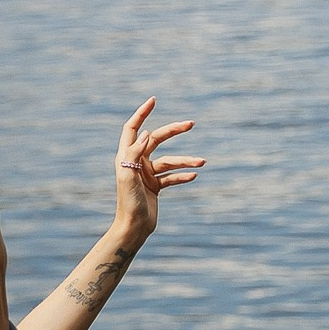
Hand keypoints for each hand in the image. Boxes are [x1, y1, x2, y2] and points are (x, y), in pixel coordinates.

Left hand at [112, 97, 204, 248]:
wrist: (133, 229)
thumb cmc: (128, 203)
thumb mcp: (129, 177)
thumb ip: (135, 154)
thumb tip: (145, 133)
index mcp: (126, 156)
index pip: (133, 128)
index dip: (142, 113)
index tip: (154, 100)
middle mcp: (136, 162)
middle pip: (156, 139)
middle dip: (173, 131)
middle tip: (191, 124)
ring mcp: (146, 174)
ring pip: (169, 161)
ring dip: (186, 160)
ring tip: (203, 162)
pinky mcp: (155, 186)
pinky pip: (172, 177)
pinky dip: (183, 175)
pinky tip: (194, 176)